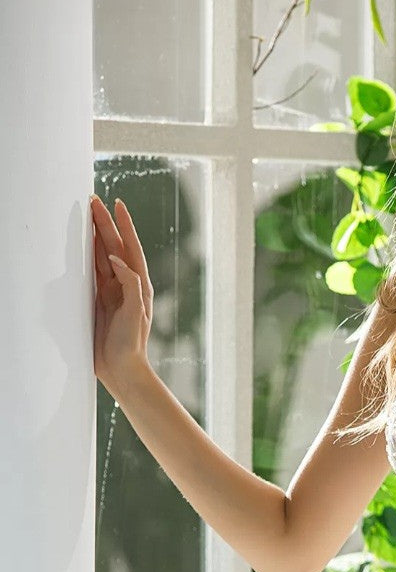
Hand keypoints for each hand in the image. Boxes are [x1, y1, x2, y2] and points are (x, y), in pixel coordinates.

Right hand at [90, 194, 154, 395]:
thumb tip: (117, 259)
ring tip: (86, 216)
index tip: (117, 204)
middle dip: (104, 224)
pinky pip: (92, 273)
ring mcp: (112, 292)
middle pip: (114, 247)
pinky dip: (87, 257)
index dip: (124, 226)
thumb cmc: (132, 344)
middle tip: (93, 202)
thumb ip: (130, 284)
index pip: (130, 248)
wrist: (122, 369)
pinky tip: (80, 246)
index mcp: (139, 285)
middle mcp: (126, 285)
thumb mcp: (135, 312)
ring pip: (101, 256)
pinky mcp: (99, 301)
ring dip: (95, 236)